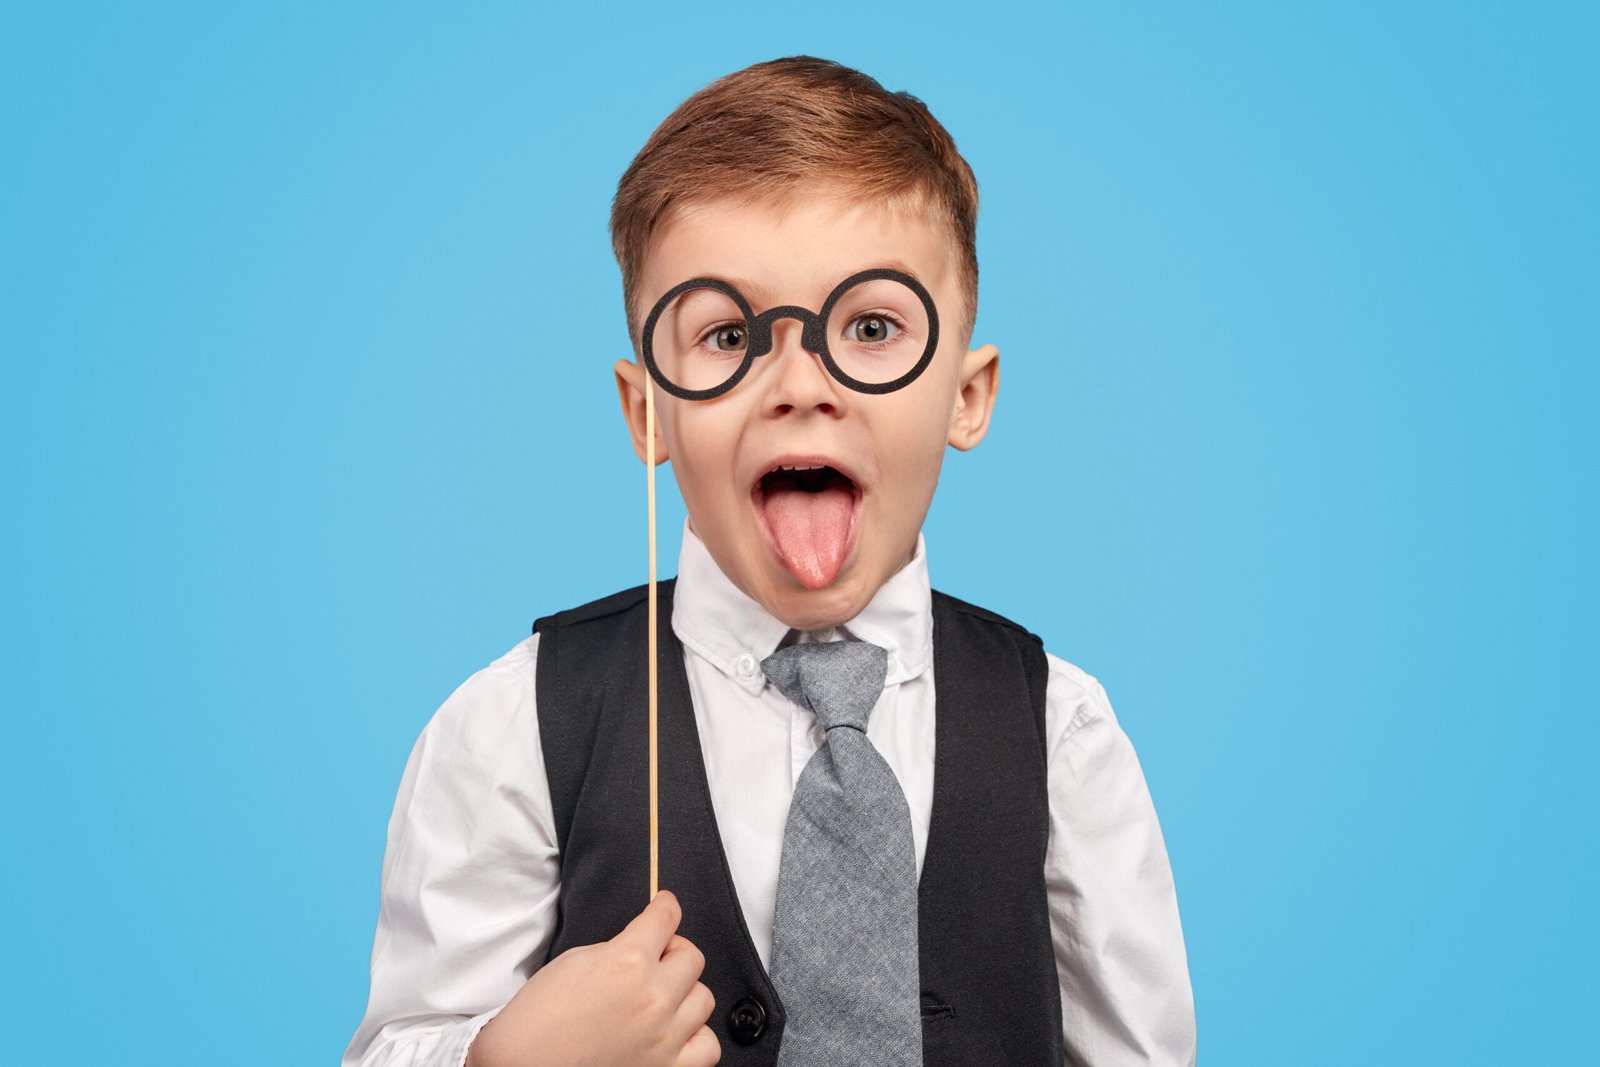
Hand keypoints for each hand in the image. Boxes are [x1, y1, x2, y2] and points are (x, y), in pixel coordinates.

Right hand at [465, 889, 718, 1066]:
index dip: (665, 907)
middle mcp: (652, 998)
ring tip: (661, 999)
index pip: (666, 918)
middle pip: (691, 957)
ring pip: (703, 998)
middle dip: (673, 952)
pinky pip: (707, 1046)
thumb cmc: (538, 1020)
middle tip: (656, 958)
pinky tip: (676, 1032)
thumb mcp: (575, 962)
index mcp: (627, 963)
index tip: (666, 906)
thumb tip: (645, 944)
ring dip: (684, 993)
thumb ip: (618, 949)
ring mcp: (664, 1037)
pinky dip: (696, 1036)